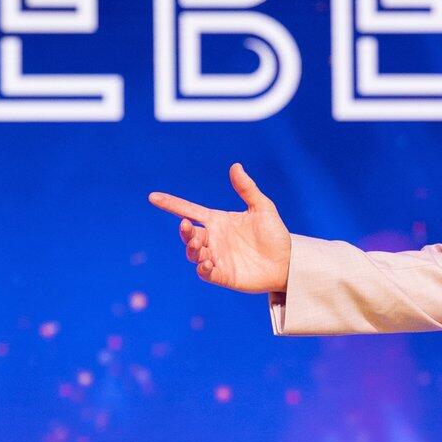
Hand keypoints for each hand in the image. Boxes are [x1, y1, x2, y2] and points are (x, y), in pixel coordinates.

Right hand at [148, 163, 292, 293]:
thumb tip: (235, 166)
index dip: (172, 204)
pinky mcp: (222, 275)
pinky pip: (205, 272)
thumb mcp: (262, 208)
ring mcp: (216, 257)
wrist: (288, 262)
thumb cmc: (274, 234)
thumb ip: (247, 189)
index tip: (153, 197)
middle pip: (188, 234)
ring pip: (193, 253)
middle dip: (184, 231)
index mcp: (218, 221)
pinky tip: (208, 262)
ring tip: (201, 246)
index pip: (190, 210)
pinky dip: (203, 267)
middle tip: (187, 226)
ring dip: (192, 249)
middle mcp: (213, 239)